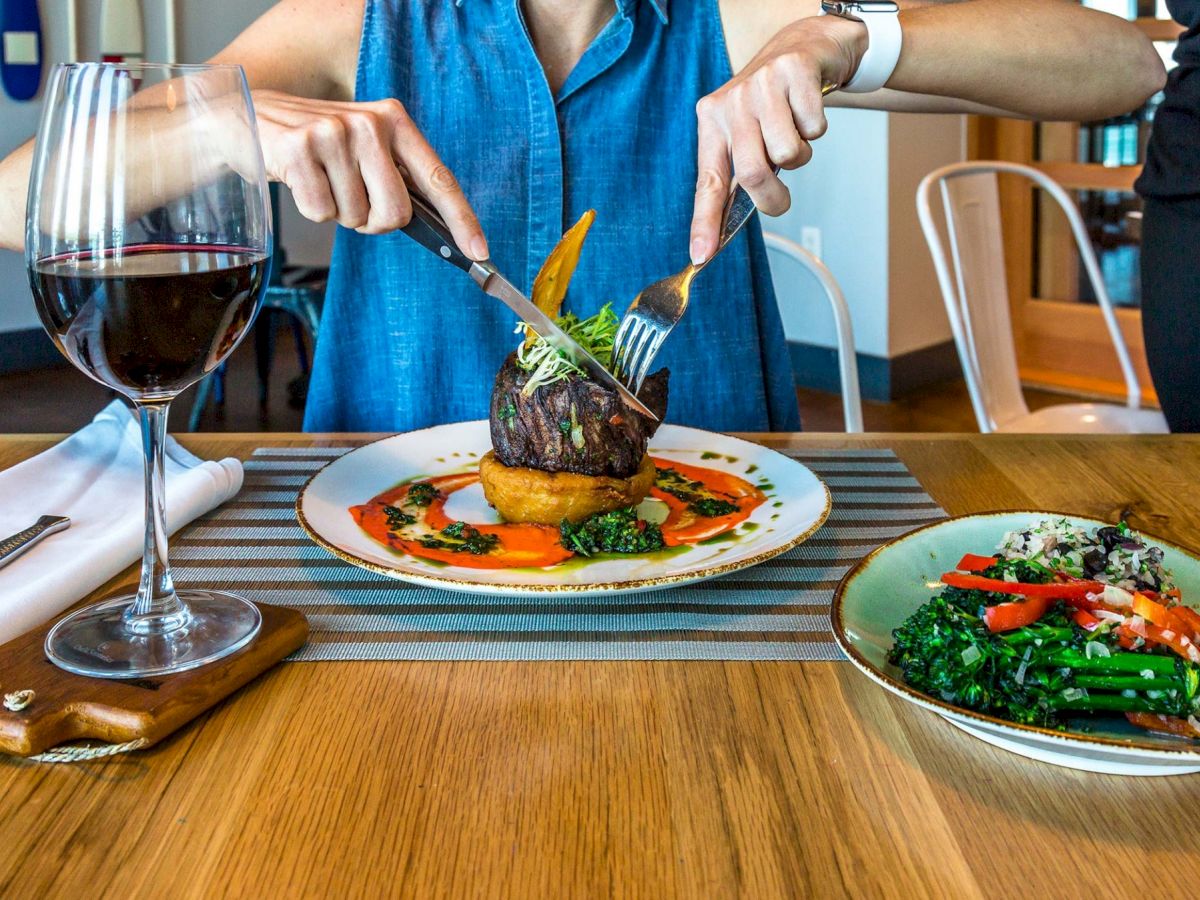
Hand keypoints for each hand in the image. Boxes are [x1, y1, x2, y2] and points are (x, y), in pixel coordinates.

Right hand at [251, 90, 488, 259]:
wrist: (249, 118)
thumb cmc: (318, 145)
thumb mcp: (364, 148)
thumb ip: (398, 178)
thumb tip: (439, 230)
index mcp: (395, 121)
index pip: (439, 179)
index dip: (462, 220)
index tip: (480, 251)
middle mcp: (369, 123)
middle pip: (396, 214)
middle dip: (374, 222)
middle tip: (353, 202)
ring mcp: (334, 134)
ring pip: (356, 217)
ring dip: (339, 213)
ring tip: (323, 181)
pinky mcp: (300, 149)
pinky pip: (322, 213)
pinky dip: (312, 209)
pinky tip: (302, 180)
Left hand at [689, 15, 866, 264]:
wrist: (804, 45)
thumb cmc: (772, 101)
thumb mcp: (745, 133)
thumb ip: (735, 176)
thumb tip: (720, 234)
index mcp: (711, 122)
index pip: (707, 181)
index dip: (704, 221)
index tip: (701, 255)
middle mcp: (731, 102)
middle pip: (752, 173)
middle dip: (773, 198)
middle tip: (780, 198)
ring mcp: (762, 85)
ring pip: (788, 153)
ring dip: (800, 156)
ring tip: (794, 132)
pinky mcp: (794, 73)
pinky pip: (814, 129)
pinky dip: (817, 129)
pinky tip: (807, 109)